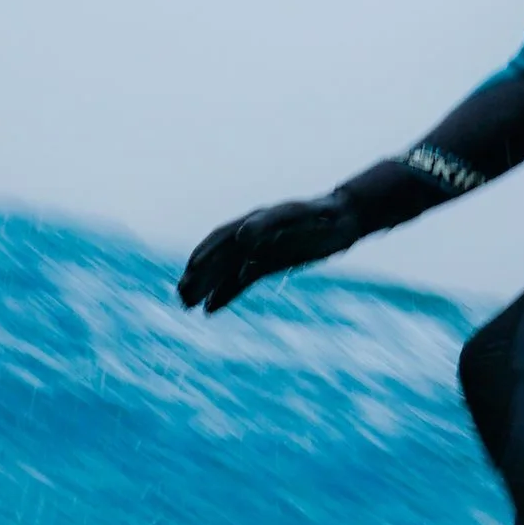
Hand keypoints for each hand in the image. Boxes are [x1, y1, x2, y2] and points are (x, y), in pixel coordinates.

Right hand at [177, 192, 362, 312]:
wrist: (344, 218)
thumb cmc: (320, 214)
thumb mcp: (296, 216)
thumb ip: (267, 223)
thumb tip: (240, 237)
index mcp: (252, 222)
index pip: (220, 240)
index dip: (203, 256)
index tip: (188, 275)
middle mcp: (251, 236)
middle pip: (218, 259)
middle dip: (198, 278)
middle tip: (180, 299)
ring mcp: (259, 250)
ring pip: (225, 271)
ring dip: (206, 287)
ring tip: (186, 306)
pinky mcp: (269, 263)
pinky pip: (241, 280)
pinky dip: (225, 294)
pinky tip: (210, 309)